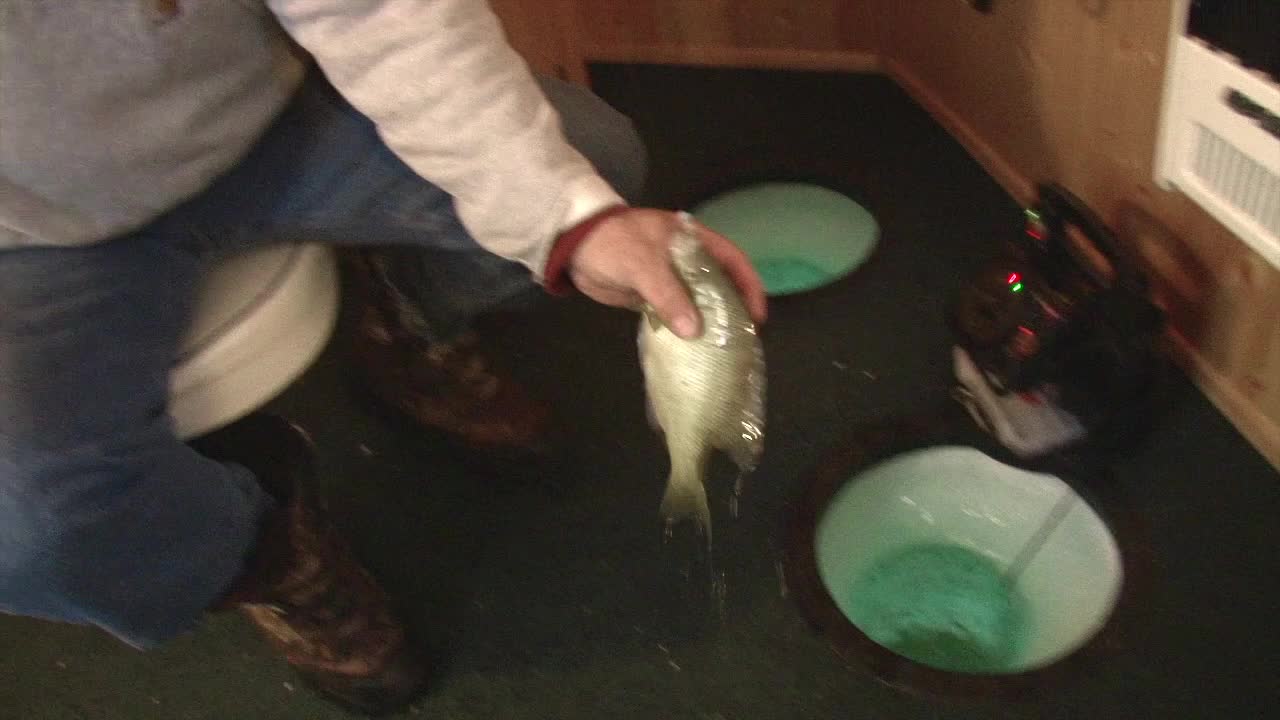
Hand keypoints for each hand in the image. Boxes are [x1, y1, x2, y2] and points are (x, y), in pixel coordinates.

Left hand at [567, 208, 767, 337]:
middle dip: (734, 310)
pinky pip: (676, 314)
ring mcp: (671, 279)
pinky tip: (692, 349)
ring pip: (699, 302)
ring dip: (709, 323)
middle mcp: (689, 260)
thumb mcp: (644, 265)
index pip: (734, 261)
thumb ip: (669, 295)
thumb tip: (694, 330)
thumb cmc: (615, 244)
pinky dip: (684, 330)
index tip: (757, 316)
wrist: (575, 247)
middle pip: (721, 285)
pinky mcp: (653, 296)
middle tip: (742, 339)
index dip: (750, 287)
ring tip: (722, 349)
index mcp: (694, 241)